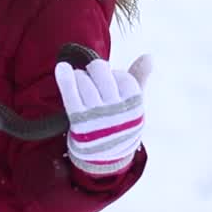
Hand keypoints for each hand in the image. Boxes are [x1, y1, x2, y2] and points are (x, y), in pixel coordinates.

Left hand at [55, 54, 150, 175]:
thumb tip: (149, 56)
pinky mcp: (79, 120)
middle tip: (94, 75)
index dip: (115, 76)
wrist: (104, 155)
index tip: (113, 86)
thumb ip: (140, 77)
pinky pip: (70, 94)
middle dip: (96, 69)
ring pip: (84, 81)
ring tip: (83, 84)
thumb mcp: (135, 103)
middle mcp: (116, 110)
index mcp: (134, 105)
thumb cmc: (120, 121)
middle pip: (101, 73)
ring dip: (81, 77)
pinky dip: (65, 79)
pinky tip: (62, 67)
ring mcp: (97, 115)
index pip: (123, 76)